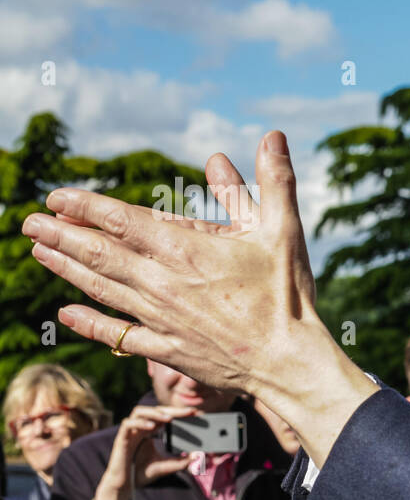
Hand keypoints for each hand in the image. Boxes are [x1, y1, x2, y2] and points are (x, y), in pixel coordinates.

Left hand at [24, 132, 314, 394]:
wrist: (289, 363)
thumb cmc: (288, 296)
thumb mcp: (284, 231)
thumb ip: (273, 182)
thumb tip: (272, 136)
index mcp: (186, 250)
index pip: (121, 220)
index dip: (85, 207)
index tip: (57, 197)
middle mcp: (163, 283)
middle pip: (99, 254)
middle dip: (60, 236)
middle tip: (29, 222)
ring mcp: (162, 318)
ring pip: (102, 290)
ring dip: (66, 270)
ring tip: (38, 253)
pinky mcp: (168, 349)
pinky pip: (119, 335)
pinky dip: (90, 323)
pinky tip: (65, 314)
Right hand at [92, 404, 197, 499]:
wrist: (124, 485)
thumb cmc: (141, 474)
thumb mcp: (165, 466)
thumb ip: (180, 462)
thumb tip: (197, 457)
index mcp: (149, 431)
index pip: (163, 416)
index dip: (177, 412)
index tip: (193, 412)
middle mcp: (139, 429)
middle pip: (154, 410)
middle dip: (171, 410)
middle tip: (188, 412)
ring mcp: (129, 432)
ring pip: (138, 412)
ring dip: (154, 413)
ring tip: (169, 418)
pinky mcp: (121, 439)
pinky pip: (127, 425)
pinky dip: (139, 423)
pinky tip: (152, 427)